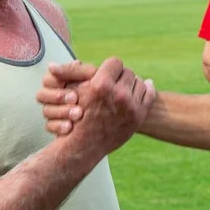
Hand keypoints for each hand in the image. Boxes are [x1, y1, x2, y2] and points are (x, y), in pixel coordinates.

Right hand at [37, 60, 97, 134]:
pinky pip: (49, 126)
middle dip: (58, 96)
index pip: (48, 79)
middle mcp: (54, 94)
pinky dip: (59, 126)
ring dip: (61, 111)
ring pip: (45, 111)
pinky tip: (70, 127)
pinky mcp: (56, 125)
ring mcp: (53, 110)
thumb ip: (82, 71)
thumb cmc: (101, 91)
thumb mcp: (93, 78)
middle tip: (75, 98)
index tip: (67, 83)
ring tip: (78, 113)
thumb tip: (74, 62)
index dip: (56, 81)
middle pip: (41, 94)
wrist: (108, 116)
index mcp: (60, 80)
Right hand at [38, 58, 154, 159]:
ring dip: (132, 84)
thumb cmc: (76, 117)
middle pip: (128, 72)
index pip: (115, 62)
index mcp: (101, 85)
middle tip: (117, 81)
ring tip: (125, 87)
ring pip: (139, 82)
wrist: (85, 146)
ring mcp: (131, 106)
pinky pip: (149, 93)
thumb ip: (74, 75)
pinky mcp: (139, 115)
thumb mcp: (74, 93)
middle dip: (121, 76)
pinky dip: (146, 89)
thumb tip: (61, 63)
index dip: (110, 67)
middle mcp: (118, 95)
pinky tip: (144, 86)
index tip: (108, 72)